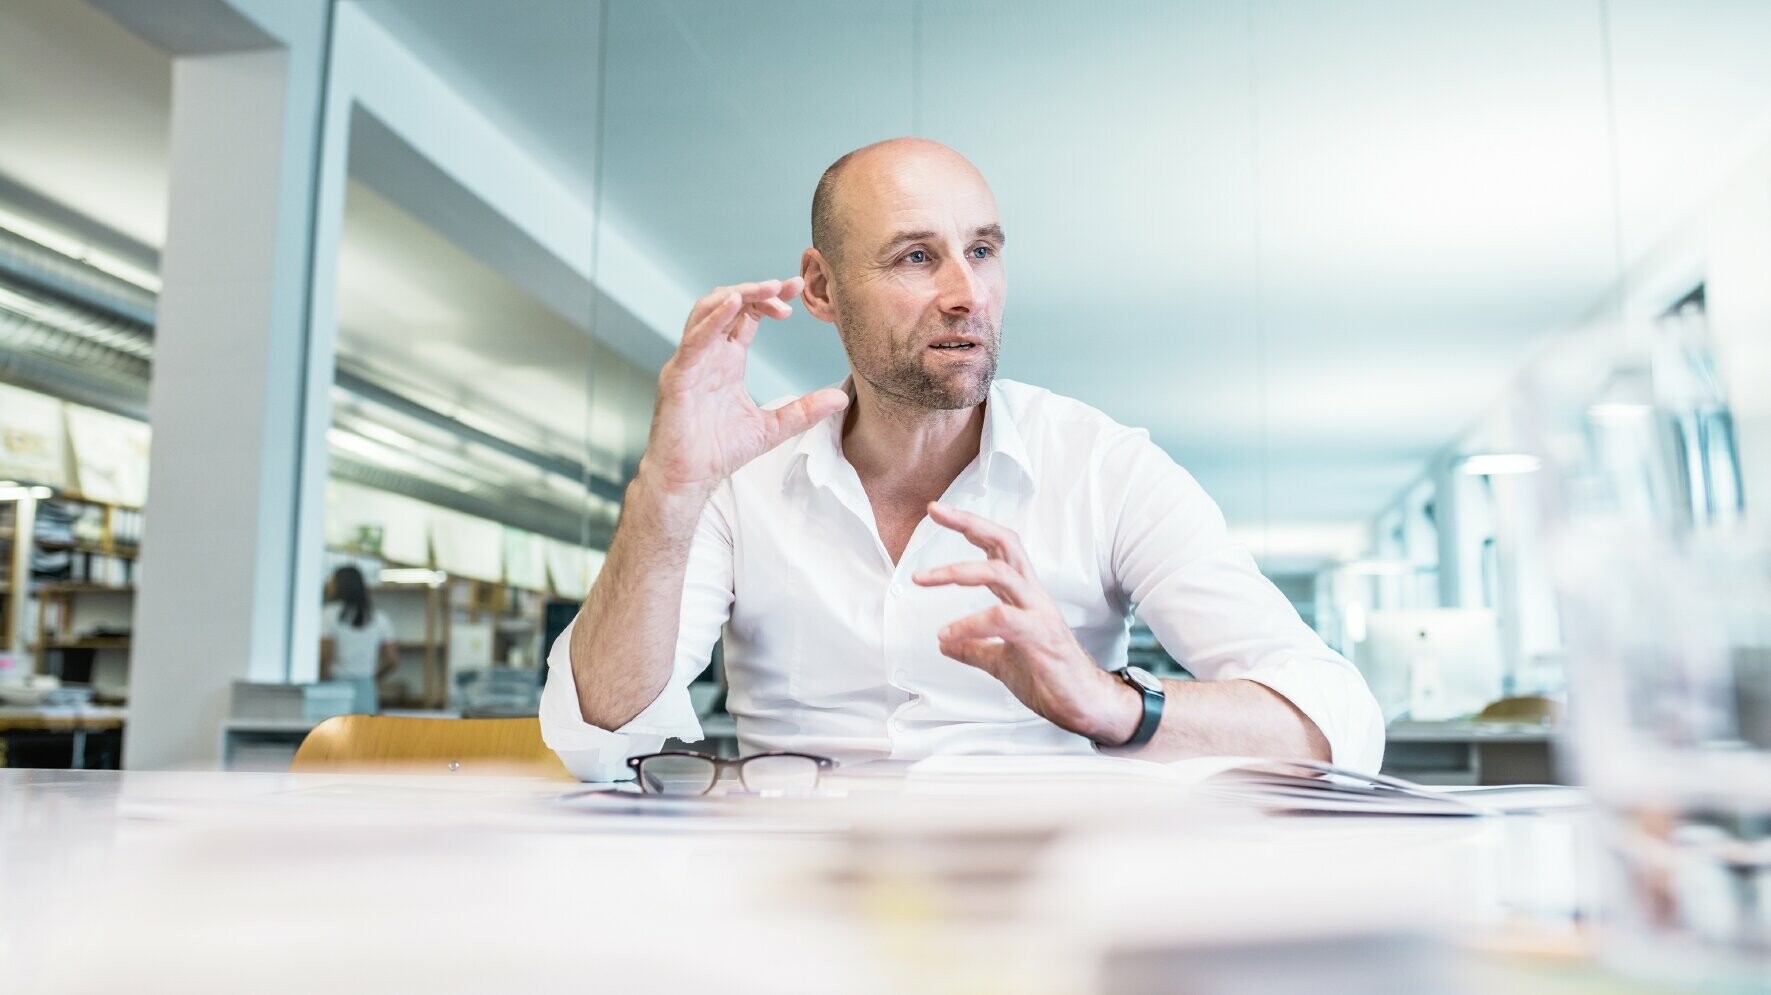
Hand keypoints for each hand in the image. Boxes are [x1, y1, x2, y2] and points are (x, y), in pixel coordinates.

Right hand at [642, 277, 849, 496]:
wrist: (688, 479)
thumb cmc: (718, 452)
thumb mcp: (773, 428)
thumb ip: (804, 410)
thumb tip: (840, 398)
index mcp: (727, 361)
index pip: (748, 316)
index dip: (770, 299)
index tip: (798, 291)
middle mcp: (708, 355)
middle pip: (729, 304)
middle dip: (758, 290)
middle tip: (789, 286)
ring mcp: (691, 363)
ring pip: (707, 311)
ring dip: (737, 294)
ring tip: (766, 289)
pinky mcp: (678, 377)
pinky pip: (694, 340)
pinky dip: (712, 319)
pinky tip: (734, 304)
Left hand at [912, 502, 1140, 744]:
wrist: (1086, 706)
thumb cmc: (1052, 679)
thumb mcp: (1001, 661)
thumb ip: (974, 648)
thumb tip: (944, 643)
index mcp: (1025, 596)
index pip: (999, 548)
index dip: (972, 527)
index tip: (940, 513)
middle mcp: (1033, 596)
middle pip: (1005, 543)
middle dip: (970, 523)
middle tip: (936, 512)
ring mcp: (1039, 614)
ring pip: (1001, 573)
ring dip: (958, 571)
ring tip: (923, 579)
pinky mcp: (1041, 637)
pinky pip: (1001, 619)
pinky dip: (969, 624)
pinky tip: (948, 635)